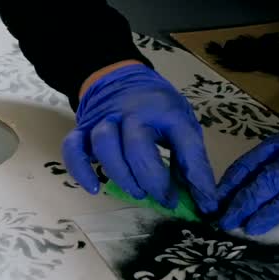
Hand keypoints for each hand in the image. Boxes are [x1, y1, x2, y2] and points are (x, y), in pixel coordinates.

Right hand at [63, 62, 217, 212]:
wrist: (118, 76)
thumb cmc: (157, 107)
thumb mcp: (182, 123)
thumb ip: (190, 158)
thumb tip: (204, 200)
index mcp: (166, 111)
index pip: (185, 144)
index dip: (197, 177)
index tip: (205, 203)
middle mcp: (132, 113)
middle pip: (137, 147)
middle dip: (152, 180)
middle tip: (164, 198)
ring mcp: (104, 120)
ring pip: (104, 146)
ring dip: (121, 175)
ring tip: (137, 191)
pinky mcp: (82, 129)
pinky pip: (73, 149)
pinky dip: (81, 170)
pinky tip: (95, 187)